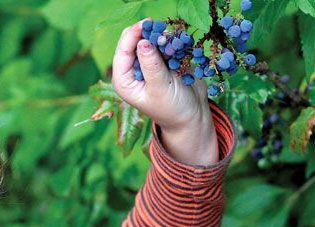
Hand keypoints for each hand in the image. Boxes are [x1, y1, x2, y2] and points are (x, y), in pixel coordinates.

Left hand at [111, 18, 218, 165]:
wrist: (192, 116)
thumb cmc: (173, 109)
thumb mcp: (161, 88)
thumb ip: (151, 65)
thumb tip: (143, 41)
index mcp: (124, 81)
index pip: (122, 52)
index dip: (132, 35)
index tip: (146, 23)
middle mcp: (132, 71)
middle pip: (133, 42)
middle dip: (147, 33)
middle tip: (162, 29)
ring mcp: (146, 64)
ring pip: (148, 39)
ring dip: (160, 36)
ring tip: (172, 40)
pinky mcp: (161, 61)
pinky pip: (162, 43)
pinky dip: (169, 40)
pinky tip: (177, 43)